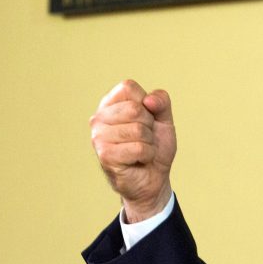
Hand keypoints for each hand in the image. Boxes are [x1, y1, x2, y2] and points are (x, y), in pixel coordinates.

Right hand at [90, 79, 176, 221]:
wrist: (154, 176)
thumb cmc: (155, 144)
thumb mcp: (164, 119)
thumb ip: (161, 102)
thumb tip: (148, 100)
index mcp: (110, 103)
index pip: (128, 87)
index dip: (146, 103)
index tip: (146, 118)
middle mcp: (99, 118)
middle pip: (135, 109)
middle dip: (149, 125)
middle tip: (144, 137)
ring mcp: (98, 137)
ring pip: (138, 129)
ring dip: (149, 142)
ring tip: (141, 149)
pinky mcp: (105, 155)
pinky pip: (139, 148)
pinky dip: (147, 154)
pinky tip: (139, 159)